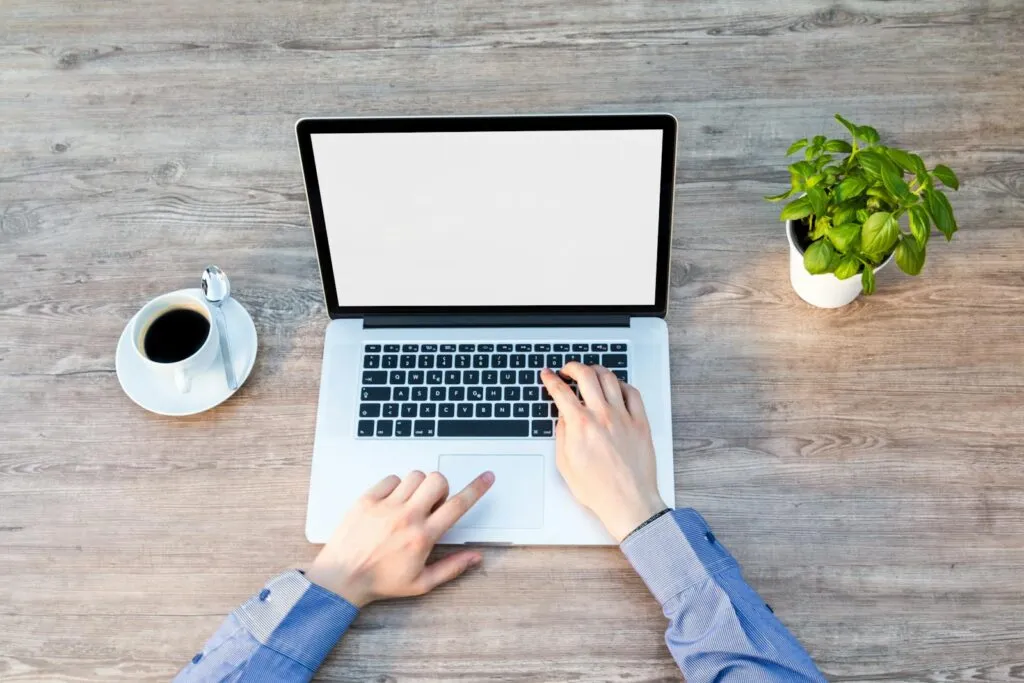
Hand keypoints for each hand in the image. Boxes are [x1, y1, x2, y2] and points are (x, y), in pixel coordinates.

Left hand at [305, 470, 493, 606]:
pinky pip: (391, 478)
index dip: (477, 489)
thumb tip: (475, 557)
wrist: (341, 578)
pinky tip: (392, 502)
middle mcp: (406, 517)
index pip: (457, 506)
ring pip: (415, 476)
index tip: (486, 478)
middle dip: (441, 487)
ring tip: (410, 503)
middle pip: (437, 481)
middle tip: (432, 503)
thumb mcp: (421, 583)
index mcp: (422, 537)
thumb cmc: (379, 582)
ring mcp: (385, 506)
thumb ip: (452, 568)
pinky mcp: (367, 500)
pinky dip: (396, 486)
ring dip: (419, 486)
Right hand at [541, 364, 665, 541]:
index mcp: (580, 425)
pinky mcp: (640, 422)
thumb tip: (563, 416)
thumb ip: (562, 434)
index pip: (561, 391)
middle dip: (572, 367)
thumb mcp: (565, 464)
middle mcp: (602, 415)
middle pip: (586, 375)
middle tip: (568, 370)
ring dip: (596, 370)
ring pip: (609, 378)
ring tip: (590, 373)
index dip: (550, 379)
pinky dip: (621, 384)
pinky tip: (616, 387)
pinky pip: (632, 393)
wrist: (628, 502)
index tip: (548, 375)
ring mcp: (624, 417)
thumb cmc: (598, 489)